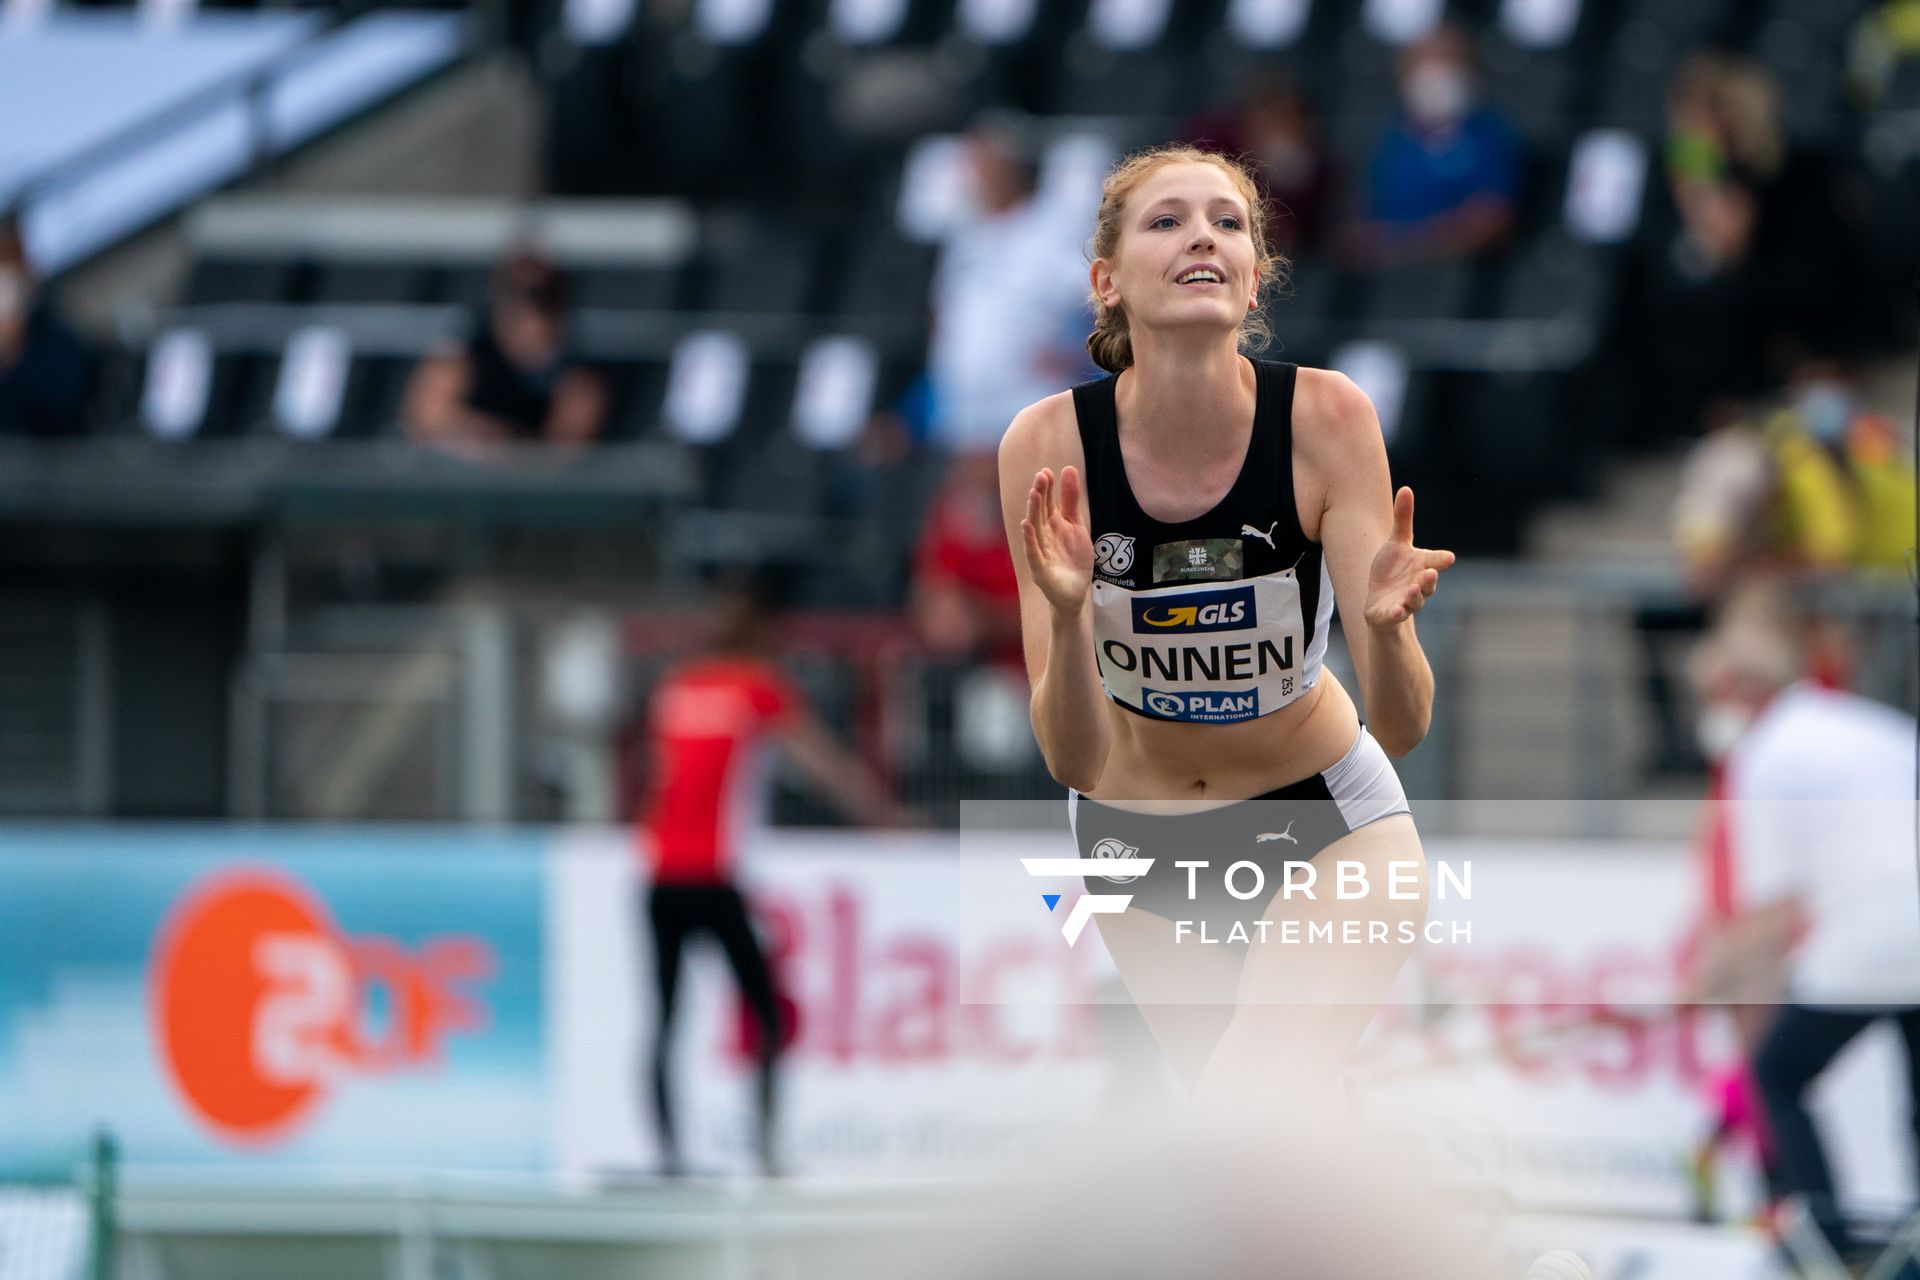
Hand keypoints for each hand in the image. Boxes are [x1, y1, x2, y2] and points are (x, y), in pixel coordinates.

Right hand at [1020, 466, 1093, 612]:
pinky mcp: (1040, 570)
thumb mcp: (1077, 525)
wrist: (1075, 591)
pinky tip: (1026, 525)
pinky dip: (1030, 539)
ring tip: (1034, 494)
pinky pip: (1033, 552)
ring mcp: (1040, 552)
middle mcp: (1043, 535)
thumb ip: (1071, 499)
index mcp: (1052, 524)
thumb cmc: (1073, 558)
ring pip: (1035, 529)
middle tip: (1041, 476)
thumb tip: (1067, 468)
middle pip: (1040, 512)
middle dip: (1040, 495)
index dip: (1047, 488)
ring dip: (1033, 511)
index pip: (1048, 502)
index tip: (1047, 471)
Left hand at [1365, 486, 1454, 627]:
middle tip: (1429, 573)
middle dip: (1429, 579)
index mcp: (1422, 566)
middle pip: (1428, 583)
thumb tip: (1406, 488)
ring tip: (1412, 590)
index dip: (1441, 560)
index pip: (1435, 562)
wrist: (1380, 601)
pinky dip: (1396, 614)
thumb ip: (1403, 519)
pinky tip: (1396, 611)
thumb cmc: (1392, 569)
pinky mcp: (1391, 615)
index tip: (1448, 557)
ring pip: (1415, 601)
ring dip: (1415, 596)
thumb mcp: (1396, 543)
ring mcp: (1406, 602)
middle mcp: (1419, 585)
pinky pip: (1395, 616)